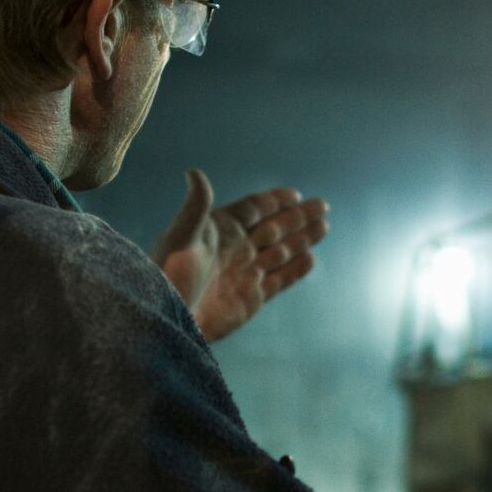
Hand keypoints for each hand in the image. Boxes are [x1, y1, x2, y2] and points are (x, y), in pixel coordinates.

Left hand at [152, 169, 328, 341]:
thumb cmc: (168, 276)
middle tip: (322, 205)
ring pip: (282, 251)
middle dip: (298, 217)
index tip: (295, 194)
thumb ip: (196, 206)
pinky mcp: (252, 299)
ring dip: (303, 239)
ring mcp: (246, 274)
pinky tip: (310, 258)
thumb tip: (193, 171)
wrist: (167, 320)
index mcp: (220, 230)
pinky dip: (296, 270)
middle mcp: (236, 249)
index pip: (254, 209)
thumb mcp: (180, 237)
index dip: (274, 201)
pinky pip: (280, 280)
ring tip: (324, 226)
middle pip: (274, 227)